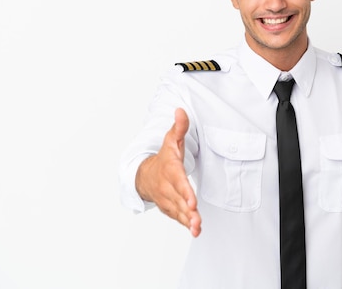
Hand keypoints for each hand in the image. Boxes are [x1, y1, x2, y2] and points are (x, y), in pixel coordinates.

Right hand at [135, 108, 201, 236]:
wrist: (144, 174)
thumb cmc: (164, 157)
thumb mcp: (171, 140)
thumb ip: (179, 127)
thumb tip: (181, 110)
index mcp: (170, 170)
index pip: (178, 181)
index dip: (184, 191)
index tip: (192, 201)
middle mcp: (167, 186)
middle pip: (178, 199)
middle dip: (188, 210)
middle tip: (197, 220)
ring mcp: (167, 198)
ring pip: (178, 211)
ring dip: (187, 220)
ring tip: (197, 228)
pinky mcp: (169, 207)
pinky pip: (177, 216)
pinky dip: (185, 224)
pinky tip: (194, 230)